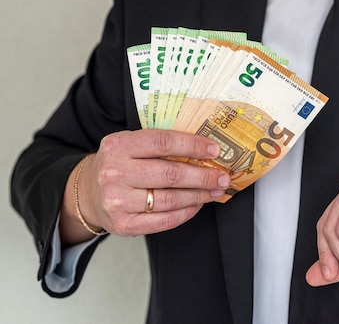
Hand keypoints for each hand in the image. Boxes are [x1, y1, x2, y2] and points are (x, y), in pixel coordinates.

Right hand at [60, 129, 230, 244]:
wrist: (87, 193)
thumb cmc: (119, 165)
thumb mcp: (130, 145)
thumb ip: (160, 144)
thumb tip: (205, 150)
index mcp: (118, 146)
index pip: (163, 142)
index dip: (193, 146)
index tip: (214, 150)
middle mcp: (115, 173)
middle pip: (171, 174)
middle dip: (203, 175)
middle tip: (222, 176)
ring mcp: (117, 201)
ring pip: (170, 199)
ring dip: (199, 195)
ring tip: (215, 190)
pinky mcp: (123, 224)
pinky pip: (164, 221)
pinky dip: (186, 212)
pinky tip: (197, 204)